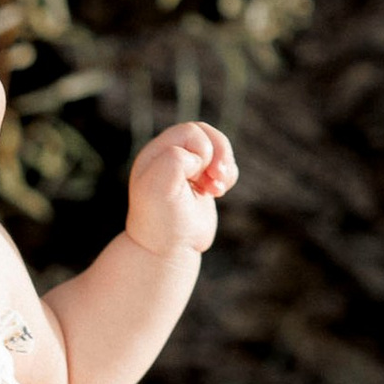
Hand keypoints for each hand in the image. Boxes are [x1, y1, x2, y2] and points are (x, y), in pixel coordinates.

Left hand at [124, 120, 237, 259]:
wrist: (167, 251)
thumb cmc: (161, 221)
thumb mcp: (159, 189)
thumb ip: (174, 161)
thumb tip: (196, 158)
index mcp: (155, 153)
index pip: (190, 132)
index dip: (201, 151)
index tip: (195, 177)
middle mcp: (169, 157)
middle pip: (206, 134)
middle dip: (218, 155)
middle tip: (216, 178)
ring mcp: (187, 169)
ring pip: (218, 147)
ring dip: (225, 166)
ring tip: (217, 188)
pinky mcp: (202, 182)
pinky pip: (225, 165)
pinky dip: (228, 176)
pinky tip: (218, 193)